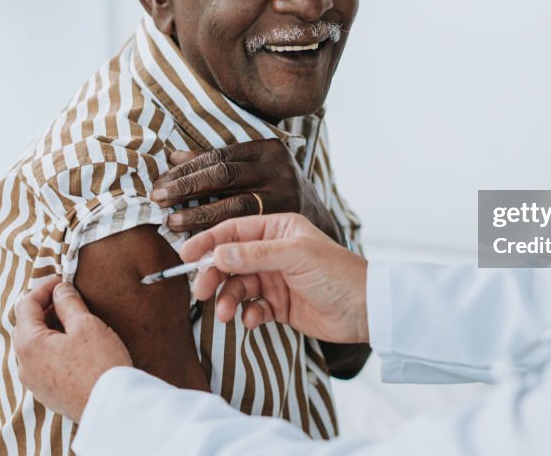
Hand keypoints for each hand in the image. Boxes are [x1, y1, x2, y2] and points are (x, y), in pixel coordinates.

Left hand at [14, 278, 132, 422]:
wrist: (110, 406)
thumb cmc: (99, 364)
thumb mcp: (86, 325)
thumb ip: (69, 303)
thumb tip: (60, 290)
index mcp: (28, 344)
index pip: (26, 305)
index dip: (43, 288)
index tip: (62, 280)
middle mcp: (24, 364)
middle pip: (26, 326)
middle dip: (45, 308)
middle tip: (67, 297)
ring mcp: (33, 382)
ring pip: (34, 346)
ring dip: (49, 328)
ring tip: (73, 320)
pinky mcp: (46, 393)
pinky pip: (42, 363)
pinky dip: (52, 347)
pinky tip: (74, 345)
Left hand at [151, 140, 341, 241]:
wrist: (318, 224)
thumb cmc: (277, 194)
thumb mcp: (255, 170)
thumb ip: (219, 164)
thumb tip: (173, 156)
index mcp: (269, 150)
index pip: (218, 157)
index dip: (186, 170)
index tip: (161, 181)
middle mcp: (279, 170)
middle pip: (223, 176)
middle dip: (186, 187)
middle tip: (159, 199)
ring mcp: (285, 197)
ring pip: (233, 206)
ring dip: (197, 215)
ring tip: (172, 222)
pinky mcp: (287, 225)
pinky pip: (244, 230)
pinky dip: (218, 235)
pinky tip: (198, 239)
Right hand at [179, 213, 368, 344]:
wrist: (365, 310)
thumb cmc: (337, 274)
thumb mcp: (294, 256)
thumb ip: (253, 254)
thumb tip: (216, 253)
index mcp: (279, 230)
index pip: (234, 231)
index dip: (208, 242)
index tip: (185, 256)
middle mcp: (274, 251)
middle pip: (230, 260)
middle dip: (213, 275)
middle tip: (199, 292)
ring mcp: (276, 279)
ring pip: (238, 286)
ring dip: (228, 299)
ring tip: (226, 313)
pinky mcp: (279, 305)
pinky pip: (252, 308)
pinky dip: (248, 314)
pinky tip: (255, 320)